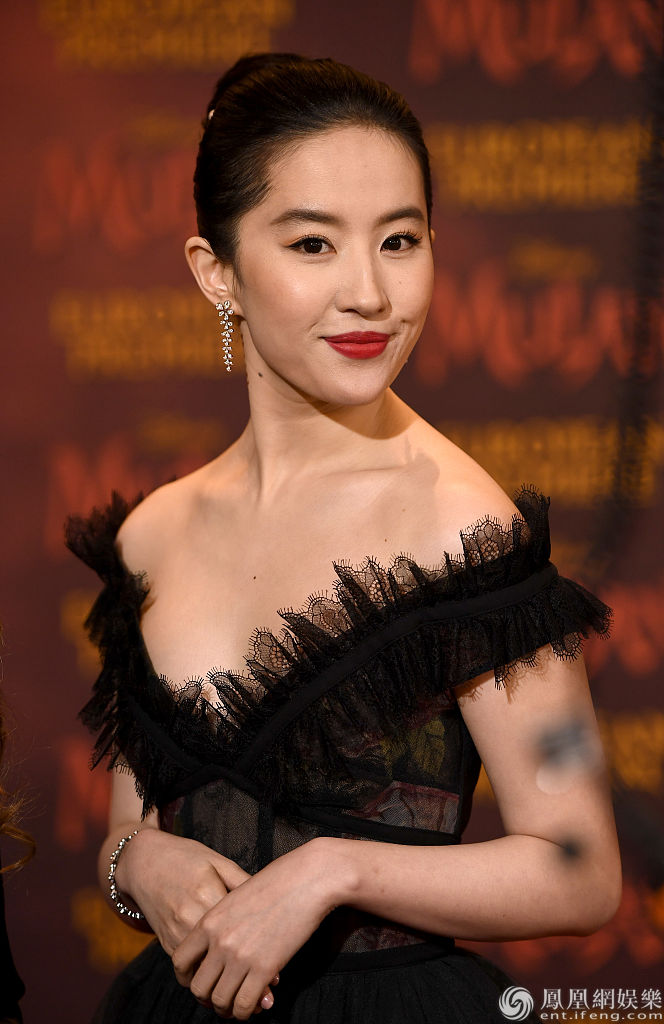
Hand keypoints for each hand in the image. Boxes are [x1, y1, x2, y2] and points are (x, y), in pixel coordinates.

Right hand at [115, 828, 278, 1011]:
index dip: (259, 958)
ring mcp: (175, 932)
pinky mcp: (165, 942)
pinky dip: (203, 981)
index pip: (238, 935)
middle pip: (219, 963)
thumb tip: (271, 903)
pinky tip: (221, 986)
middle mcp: (190, 918)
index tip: (276, 977)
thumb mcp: (219, 863)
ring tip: (245, 1001)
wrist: (144, 860)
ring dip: (222, 990)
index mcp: (208, 895)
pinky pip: (186, 971)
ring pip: (200, 975)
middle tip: (264, 1000)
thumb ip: (242, 883)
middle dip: (242, 984)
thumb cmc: (187, 858)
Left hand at [172, 839, 335, 1019]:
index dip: (186, 977)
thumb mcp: (237, 894)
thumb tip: (218, 944)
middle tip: (220, 997)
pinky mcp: (264, 968)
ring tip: (237, 1005)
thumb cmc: (277, 882)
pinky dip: (246, 1011)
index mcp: (210, 921)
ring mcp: (241, 956)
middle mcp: (220, 941)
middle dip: (208, 997)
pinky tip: (255, 1005)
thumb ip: (223, 920)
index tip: (199, 980)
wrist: (306, 880)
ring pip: (220, 1001)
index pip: (180, 960)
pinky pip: (244, 1004)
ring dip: (227, 1009)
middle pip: (199, 987)